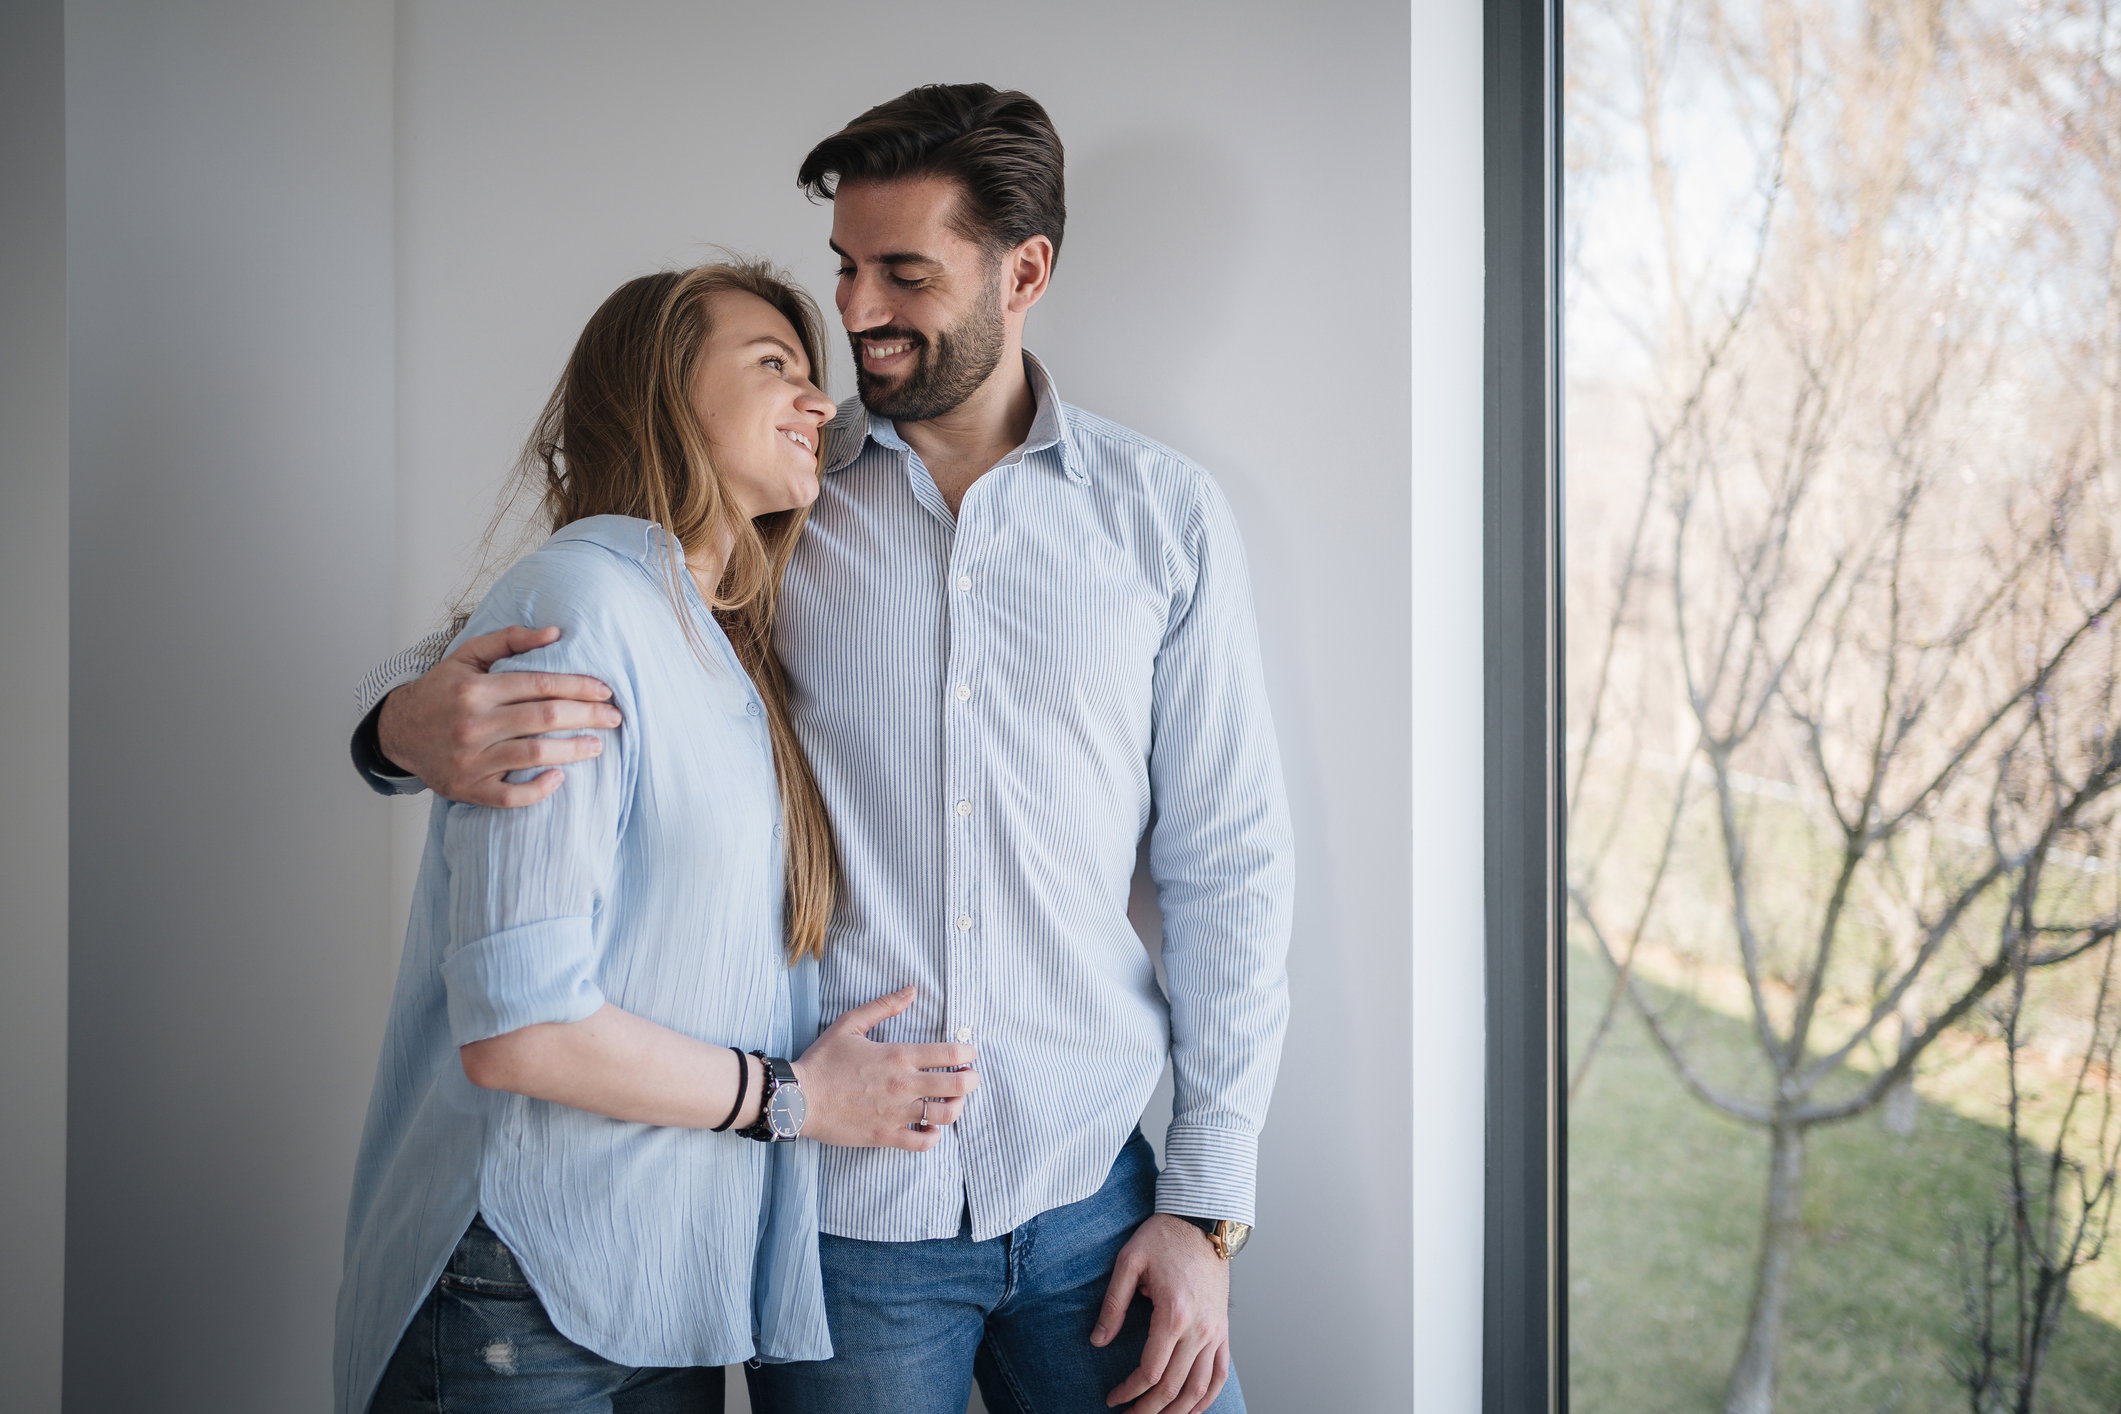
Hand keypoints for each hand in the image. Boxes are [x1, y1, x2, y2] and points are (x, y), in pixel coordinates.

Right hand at [377, 625, 620, 805]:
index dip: (578, 687)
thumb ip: (510, 640)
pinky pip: (510, 796)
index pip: (540, 684)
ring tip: (598, 746)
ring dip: (573, 751)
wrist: (398, 731)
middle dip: (587, 717)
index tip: (605, 691)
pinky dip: (538, 790)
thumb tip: (555, 632)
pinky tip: (560, 778)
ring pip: (534, 755)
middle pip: (544, 719)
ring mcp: (469, 759)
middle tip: (614, 718)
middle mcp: (472, 724)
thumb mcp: (467, 656)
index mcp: (476, 689)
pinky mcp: (466, 788)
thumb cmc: (441, 691)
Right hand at [792, 987, 979, 1151]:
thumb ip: (884, 1006)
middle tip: (970, 1078)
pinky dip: (933, 1136)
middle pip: (958, 1086)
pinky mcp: (886, 1135)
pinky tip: (930, 1128)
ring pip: (946, 1116)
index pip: (950, 1054)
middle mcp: (903, 1085)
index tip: (969, 1054)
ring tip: (953, 1103)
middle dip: (972, 1081)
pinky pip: (922, 1143)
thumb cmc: (823, 1061)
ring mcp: (896, 1113)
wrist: (798, 1098)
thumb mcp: (850, 1024)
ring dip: (957, 1108)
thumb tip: (911, 991)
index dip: (968, 1053)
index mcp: (898, 1055)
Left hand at [1094, 1214, 1230, 1413]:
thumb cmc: (1164, 1237)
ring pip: (1200, 1388)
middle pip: (1174, 1386)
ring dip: (1177, 1411)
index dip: (1129, 1391)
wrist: (1203, 1220)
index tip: (1112, 1398)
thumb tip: (1098, 1341)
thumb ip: (1113, 1305)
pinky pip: (1220, 1373)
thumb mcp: (1129, 1263)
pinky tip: (1192, 1409)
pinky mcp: (1223, 1329)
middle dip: (1149, 1409)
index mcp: (1173, 1314)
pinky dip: (1208, 1397)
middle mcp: (1199, 1329)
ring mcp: (1215, 1331)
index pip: (1151, 1371)